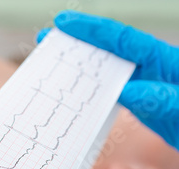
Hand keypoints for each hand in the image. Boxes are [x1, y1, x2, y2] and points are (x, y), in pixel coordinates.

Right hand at [38, 11, 178, 149]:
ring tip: (55, 63)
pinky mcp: (144, 101)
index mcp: (165, 60)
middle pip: (110, 48)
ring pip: (108, 69)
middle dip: (78, 42)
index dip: (92, 29)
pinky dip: (92, 89)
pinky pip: (112, 90)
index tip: (64, 23)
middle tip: (48, 39)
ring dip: (82, 66)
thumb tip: (127, 90)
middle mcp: (152, 68)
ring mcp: (146, 84)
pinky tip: (78, 92)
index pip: (123, 39)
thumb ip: (163, 98)